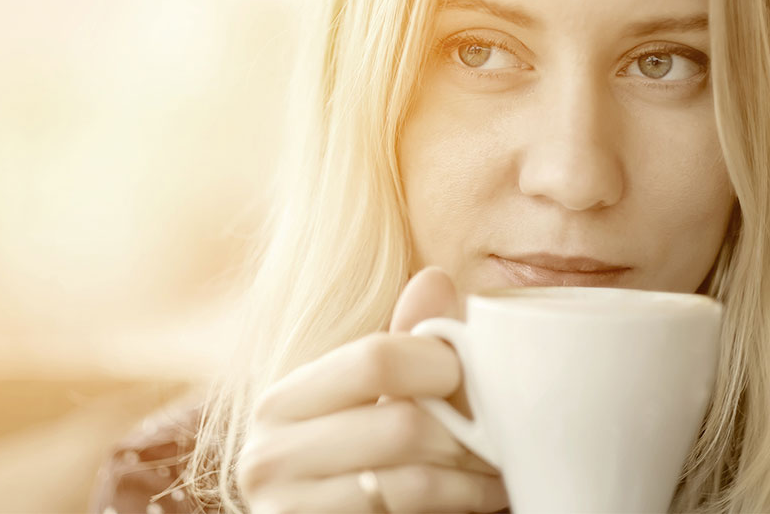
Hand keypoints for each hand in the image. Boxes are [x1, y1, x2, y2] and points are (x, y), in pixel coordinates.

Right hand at [237, 267, 507, 512]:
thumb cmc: (352, 466)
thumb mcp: (369, 402)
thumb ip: (401, 346)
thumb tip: (435, 278)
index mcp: (279, 403)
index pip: (374, 360)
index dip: (439, 362)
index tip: (469, 371)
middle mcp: (267, 458)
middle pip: (404, 426)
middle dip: (467, 429)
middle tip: (502, 428)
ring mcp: (288, 511)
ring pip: (417, 482)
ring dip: (475, 475)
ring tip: (499, 464)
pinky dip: (462, 505)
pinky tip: (480, 495)